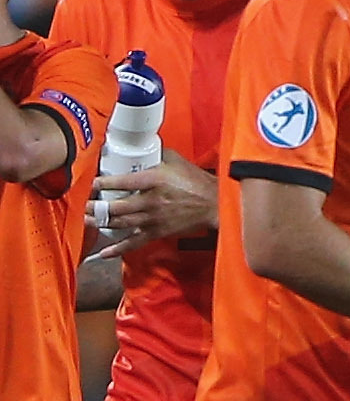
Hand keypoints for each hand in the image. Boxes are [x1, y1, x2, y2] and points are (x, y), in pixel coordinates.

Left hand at [85, 153, 216, 253]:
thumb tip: (139, 148)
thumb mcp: (176, 160)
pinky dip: (118, 249)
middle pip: (115, 207)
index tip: (90, 183)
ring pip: (119, 223)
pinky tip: (103, 252)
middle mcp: (150, 202)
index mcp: (154, 181)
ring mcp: (153, 219)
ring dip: (100, 222)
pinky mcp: (157, 232)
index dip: (101, 183)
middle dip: (95, 207)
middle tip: (82, 204)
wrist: (215, 205)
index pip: (121, 182)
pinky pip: (134, 243)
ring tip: (86, 219)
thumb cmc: (197, 181)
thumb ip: (155, 154)